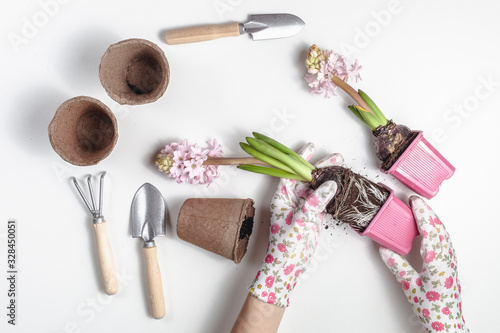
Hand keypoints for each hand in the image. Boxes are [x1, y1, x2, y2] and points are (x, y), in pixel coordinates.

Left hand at [249, 143, 341, 306]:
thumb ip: (316, 201)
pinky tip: (341, 185)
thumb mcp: (302, 219)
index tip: (312, 147)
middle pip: (306, 178)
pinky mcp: (312, 215)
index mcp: (282, 197)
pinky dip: (331, 192)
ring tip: (342, 168)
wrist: (290, 265)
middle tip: (336, 158)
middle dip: (320, 167)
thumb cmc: (287, 244)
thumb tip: (330, 184)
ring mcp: (303, 207)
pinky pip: (322, 199)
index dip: (301, 159)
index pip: (291, 172)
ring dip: (327, 178)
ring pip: (316, 187)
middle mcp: (292, 199)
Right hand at [380, 196, 467, 331]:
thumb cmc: (431, 307)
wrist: (445, 321)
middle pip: (438, 227)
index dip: (422, 212)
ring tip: (419, 210)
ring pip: (442, 232)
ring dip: (431, 219)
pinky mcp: (448, 263)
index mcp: (436, 260)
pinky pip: (443, 239)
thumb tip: (385, 249)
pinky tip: (428, 228)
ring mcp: (449, 259)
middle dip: (426, 211)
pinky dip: (434, 228)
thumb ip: (396, 265)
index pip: (430, 228)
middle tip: (414, 201)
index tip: (413, 200)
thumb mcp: (408, 285)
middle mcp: (446, 257)